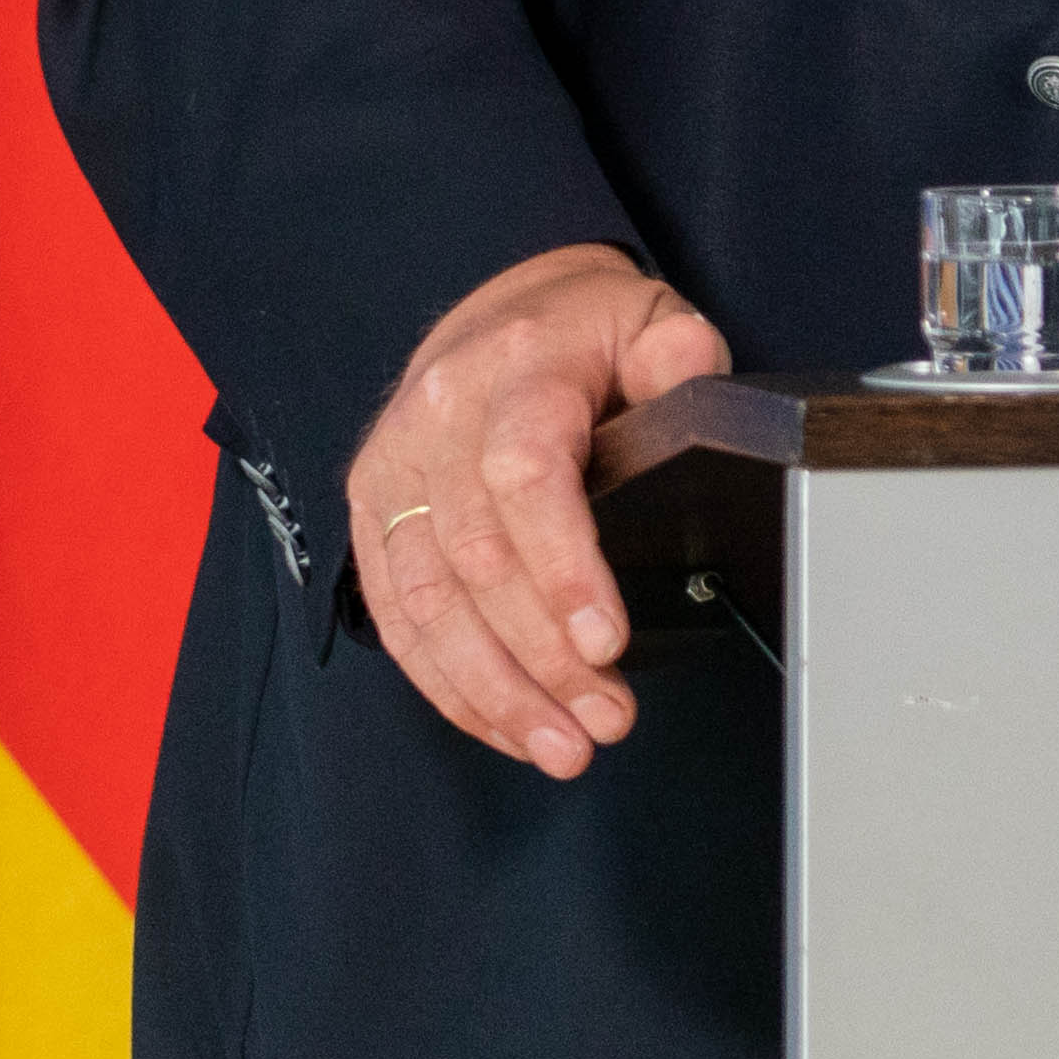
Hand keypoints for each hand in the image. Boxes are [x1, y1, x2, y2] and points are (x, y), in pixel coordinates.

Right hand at [340, 243, 731, 778]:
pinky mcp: (371, 514)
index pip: (525, 475)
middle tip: (606, 720)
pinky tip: (503, 726)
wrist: (498, 310)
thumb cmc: (581, 332)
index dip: (563, 569)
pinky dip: (448, 683)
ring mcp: (392, 470)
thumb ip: (676, 351)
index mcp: (513, 369)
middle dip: (542, 659)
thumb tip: (687, 374)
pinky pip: (396, 616)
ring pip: (426, 603)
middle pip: (477, 560)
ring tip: (562, 747)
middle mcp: (436, 421)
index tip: (608, 642)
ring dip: (494, 691)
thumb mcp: (646, 318)